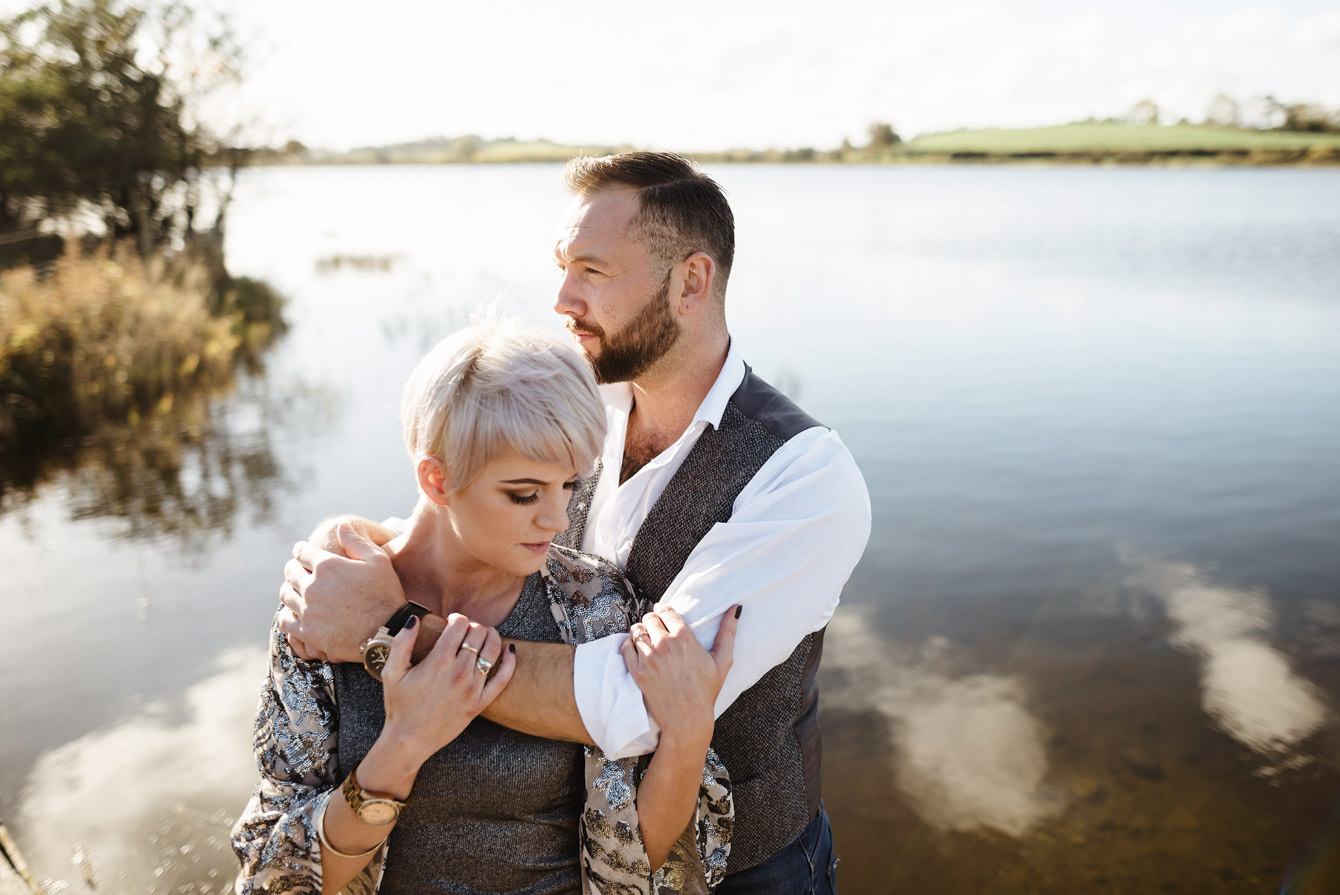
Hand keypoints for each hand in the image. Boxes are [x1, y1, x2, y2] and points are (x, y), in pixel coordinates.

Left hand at [278, 523, 404, 662]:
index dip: (302, 550)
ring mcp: (308, 611)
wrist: (388, 632)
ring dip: (289, 589)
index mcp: (327, 566)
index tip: (303, 551)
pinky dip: (288, 614)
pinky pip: (285, 621)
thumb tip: (341, 526)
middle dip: (294, 568)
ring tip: (296, 590)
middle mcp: (313, 587)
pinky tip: (295, 613)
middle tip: (299, 570)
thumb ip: (356, 541)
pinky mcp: (308, 633)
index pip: (302, 552)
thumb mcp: (378, 560)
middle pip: (290, 572)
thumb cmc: (386, 593)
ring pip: (286, 595)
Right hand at [380, 613, 515, 767]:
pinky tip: (509, 650)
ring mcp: (472, 688)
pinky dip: (510, 661)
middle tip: (465, 631)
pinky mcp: (480, 702)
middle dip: (472, 626)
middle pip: (478, 633)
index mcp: (438, 661)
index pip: (460, 625)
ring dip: (491, 636)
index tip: (451, 622)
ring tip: (484, 635)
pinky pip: (503, 678)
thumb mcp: (392, 672)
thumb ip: (402, 642)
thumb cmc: (399, 706)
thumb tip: (415, 619)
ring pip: (493, 650)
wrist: (409, 740)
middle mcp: (459, 672)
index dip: (457, 618)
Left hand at [620, 605, 737, 745]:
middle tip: (656, 630)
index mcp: (684, 637)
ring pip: (636, 630)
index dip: (663, 611)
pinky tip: (638, 651)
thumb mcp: (723, 660)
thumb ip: (728, 632)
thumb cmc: (706, 691)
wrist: (688, 719)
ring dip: (641, 632)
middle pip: (649, 618)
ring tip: (647, 640)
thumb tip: (735, 609)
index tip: (663, 615)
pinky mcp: (637, 671)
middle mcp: (665, 644)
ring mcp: (649, 658)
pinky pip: (626, 647)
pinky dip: (630, 646)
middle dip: (653, 621)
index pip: (665, 610)